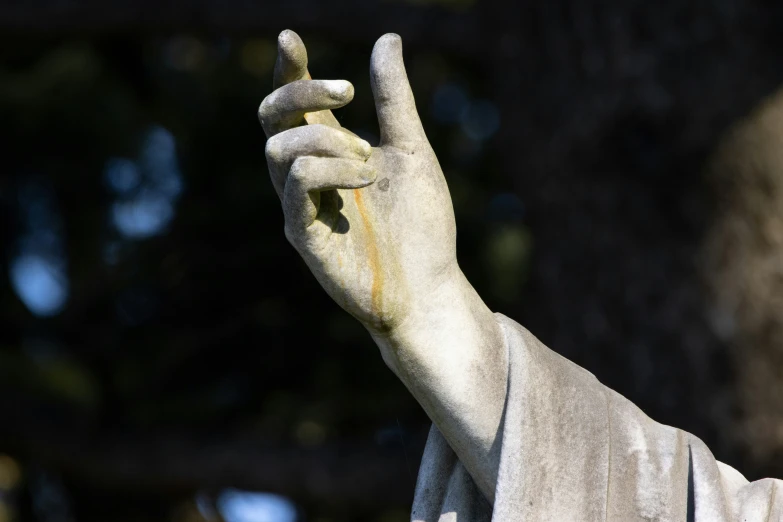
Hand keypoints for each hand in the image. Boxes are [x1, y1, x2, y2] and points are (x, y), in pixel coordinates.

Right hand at [259, 30, 457, 335]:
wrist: (429, 285)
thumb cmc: (421, 224)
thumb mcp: (411, 150)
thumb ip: (394, 100)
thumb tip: (386, 39)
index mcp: (331, 153)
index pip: (295, 105)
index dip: (289, 71)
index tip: (290, 39)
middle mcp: (308, 176)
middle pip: (271, 118)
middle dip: (300, 91)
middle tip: (347, 90)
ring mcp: (301, 206)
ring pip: (279, 148)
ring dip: (325, 139)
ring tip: (369, 160)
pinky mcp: (303, 235)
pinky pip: (295, 185)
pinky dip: (330, 170)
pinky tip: (366, 179)